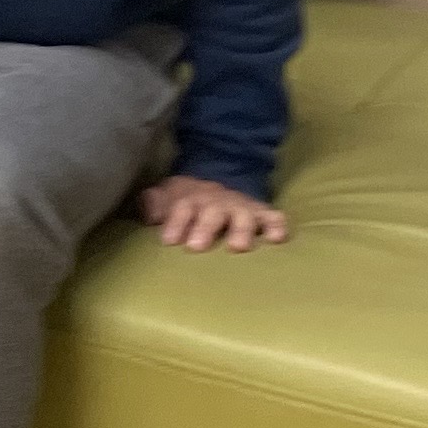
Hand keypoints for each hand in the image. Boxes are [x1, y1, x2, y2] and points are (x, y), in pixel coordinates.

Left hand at [144, 176, 289, 251]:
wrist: (216, 180)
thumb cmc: (187, 201)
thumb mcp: (167, 197)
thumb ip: (153, 204)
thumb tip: (149, 213)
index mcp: (190, 199)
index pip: (181, 208)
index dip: (175, 222)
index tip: (169, 240)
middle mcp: (217, 203)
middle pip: (211, 212)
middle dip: (205, 228)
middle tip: (196, 246)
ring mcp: (240, 208)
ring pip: (242, 216)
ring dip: (240, 229)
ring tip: (238, 247)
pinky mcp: (262, 214)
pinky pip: (273, 217)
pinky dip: (277, 226)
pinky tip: (277, 238)